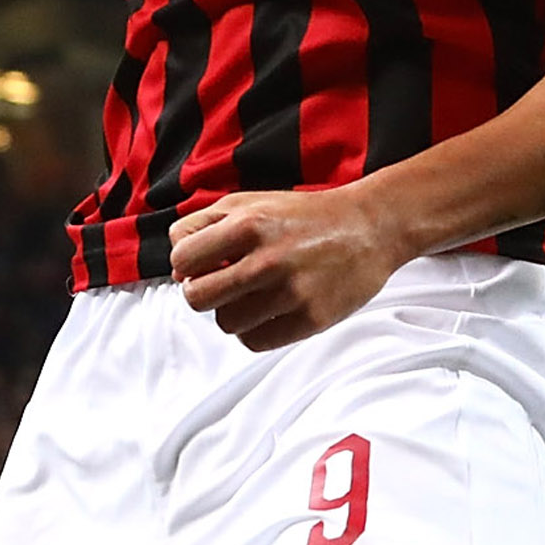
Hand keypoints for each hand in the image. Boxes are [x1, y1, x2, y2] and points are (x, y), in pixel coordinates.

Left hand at [167, 187, 412, 351]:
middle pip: (196, 297)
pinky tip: (268, 312)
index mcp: (248, 223)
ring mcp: (291, 293)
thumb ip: (204, 224)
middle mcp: (268, 259)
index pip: (181, 259)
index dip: (185, 264)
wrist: (369, 227)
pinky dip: (253, 331)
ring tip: (250, 296)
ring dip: (230, 312)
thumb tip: (175, 265)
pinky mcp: (312, 319)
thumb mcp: (248, 202)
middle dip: (199, 292)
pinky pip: (255, 342)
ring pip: (225, 323)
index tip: (201, 265)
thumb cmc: (301, 215)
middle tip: (219, 285)